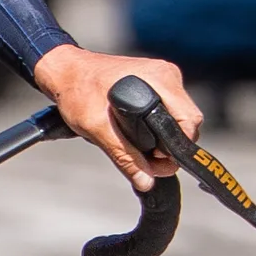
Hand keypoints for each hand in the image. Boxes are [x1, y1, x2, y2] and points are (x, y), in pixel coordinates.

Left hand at [34, 41, 202, 191]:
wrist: (65, 72)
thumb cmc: (77, 91)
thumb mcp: (97, 128)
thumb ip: (124, 156)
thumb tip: (146, 182)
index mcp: (159, 78)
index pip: (190, 120)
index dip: (177, 146)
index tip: (156, 158)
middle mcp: (166, 75)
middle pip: (188, 121)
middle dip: (171, 146)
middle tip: (147, 160)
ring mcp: (163, 78)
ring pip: (179, 119)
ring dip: (164, 138)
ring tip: (139, 147)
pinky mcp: (157, 84)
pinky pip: (169, 112)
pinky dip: (159, 128)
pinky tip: (139, 134)